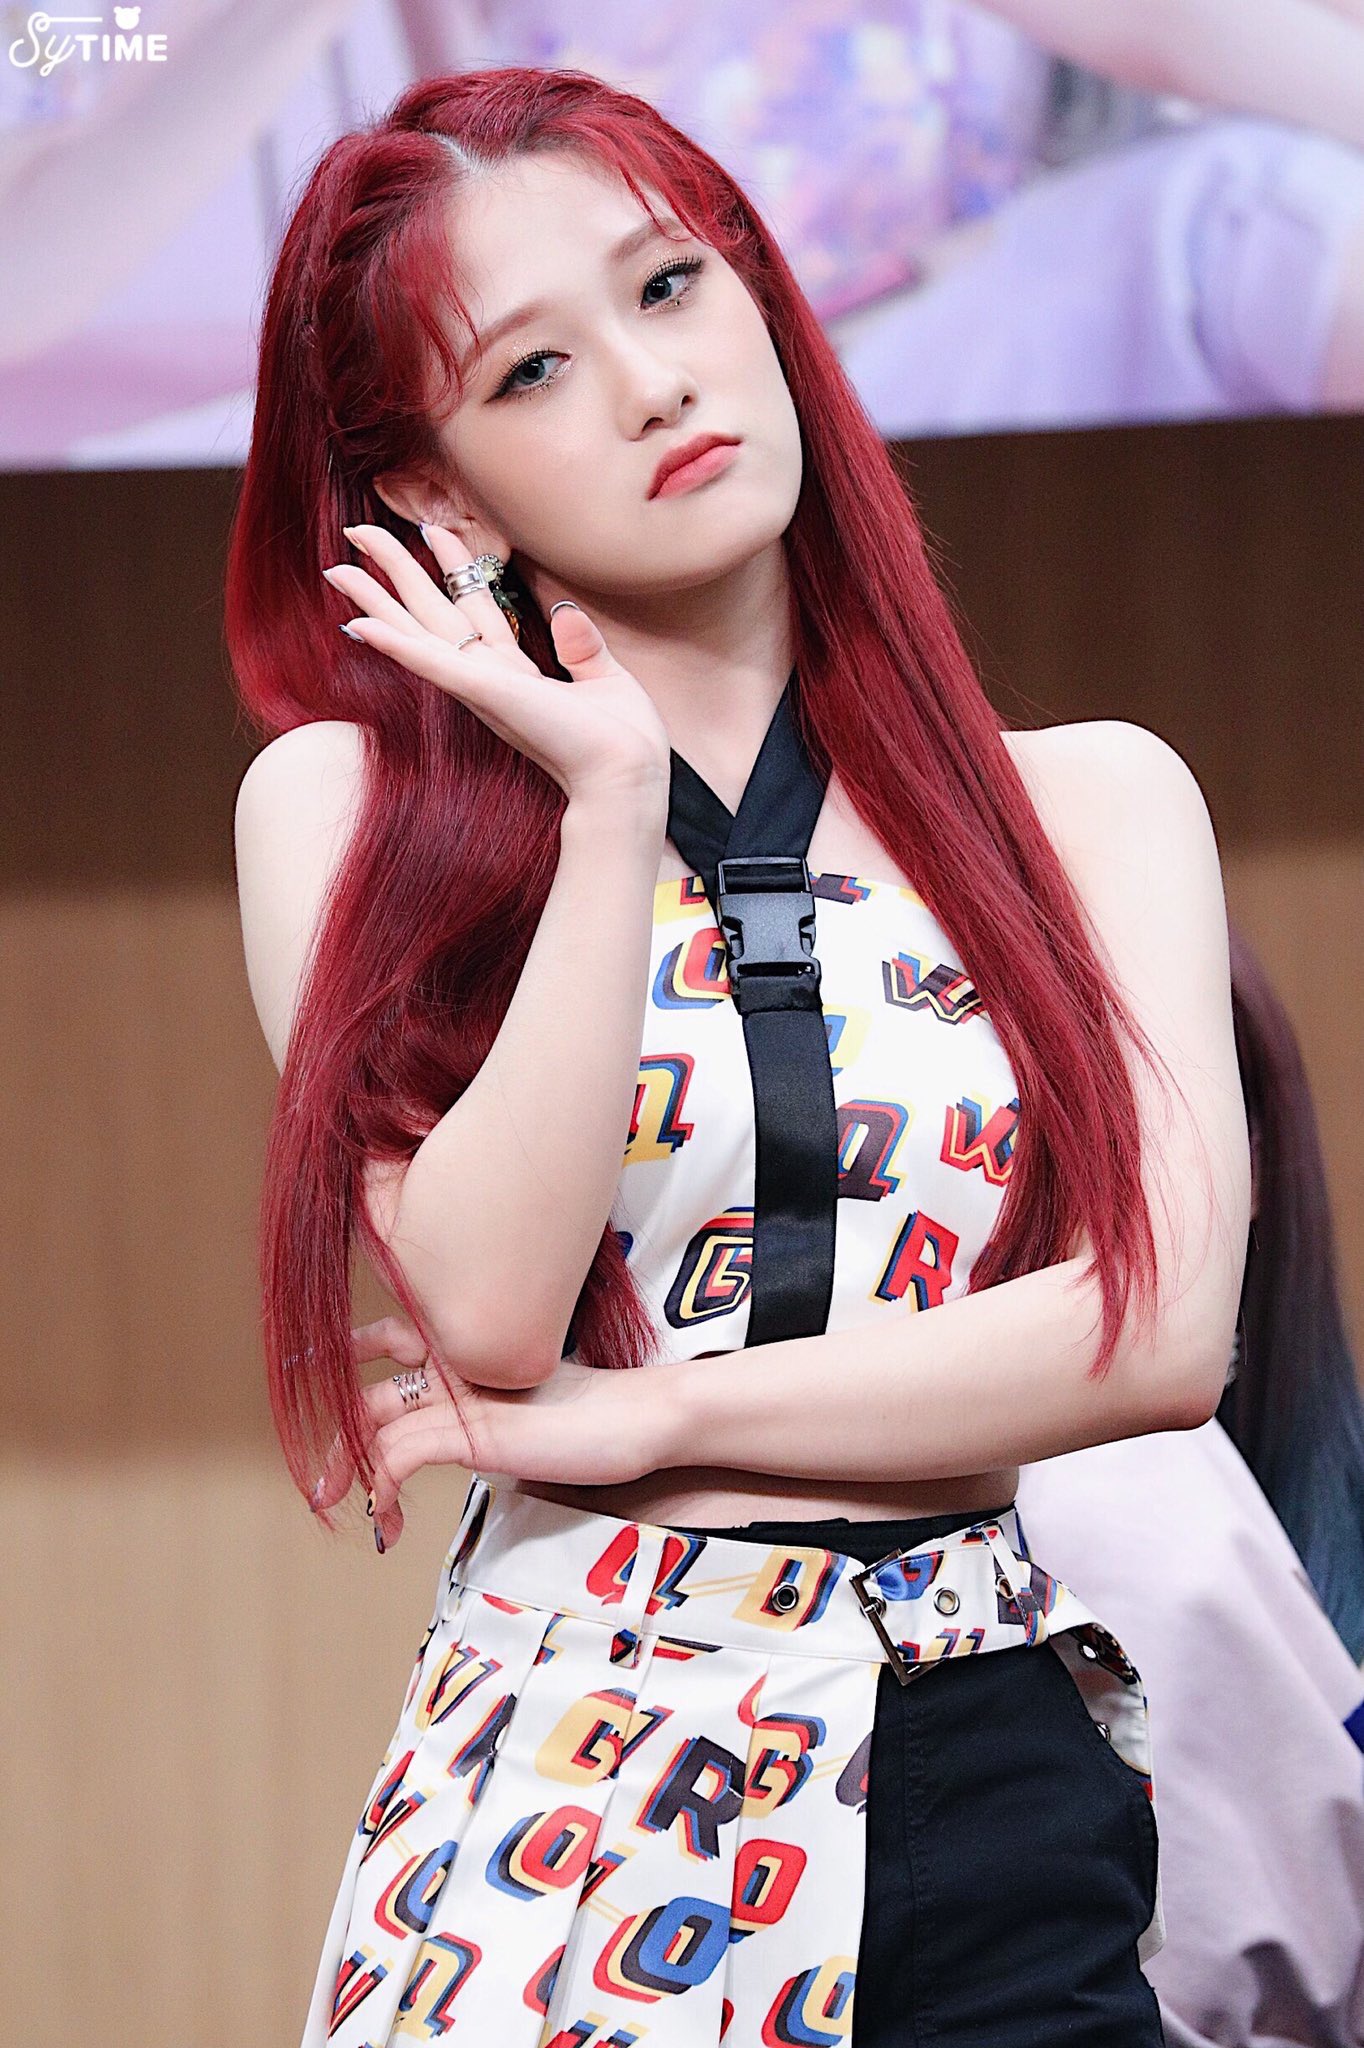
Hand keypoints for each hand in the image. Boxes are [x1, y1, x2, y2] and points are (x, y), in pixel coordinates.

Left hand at [312, 1312, 668, 1550]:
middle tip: (323, 1487)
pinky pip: (398, 1456)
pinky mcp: (468, 1427)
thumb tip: (464, 1441)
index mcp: (470, 1350)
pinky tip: (390, 1519)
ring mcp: (460, 1393)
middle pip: (370, 1389)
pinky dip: (381, 1490)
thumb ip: (488, 1414)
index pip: (393, 1334)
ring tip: (352, 1514)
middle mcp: (456, 1362)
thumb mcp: (525, 1413)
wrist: (639, 1417)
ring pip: (372, 1423)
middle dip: (336, 1442)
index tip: (327, 1373)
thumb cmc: (595, 1418)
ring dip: (349, 1476)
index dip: (355, 1350)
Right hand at [322, 520, 670, 809]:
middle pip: (431, 613)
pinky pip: (429, 661)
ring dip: (374, 601)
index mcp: (516, 674)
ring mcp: (481, 686)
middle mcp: (488, 678)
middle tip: (357, 535)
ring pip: (416, 632)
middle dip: (394, 572)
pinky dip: (394, 644)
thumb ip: (582, 646)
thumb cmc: (621, 742)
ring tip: (335, 568)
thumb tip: (566, 611)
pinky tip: (358, 625)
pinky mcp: (484, 692)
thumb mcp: (605, 680)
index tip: (434, 528)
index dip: (453, 565)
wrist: (625, 776)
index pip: (474, 609)